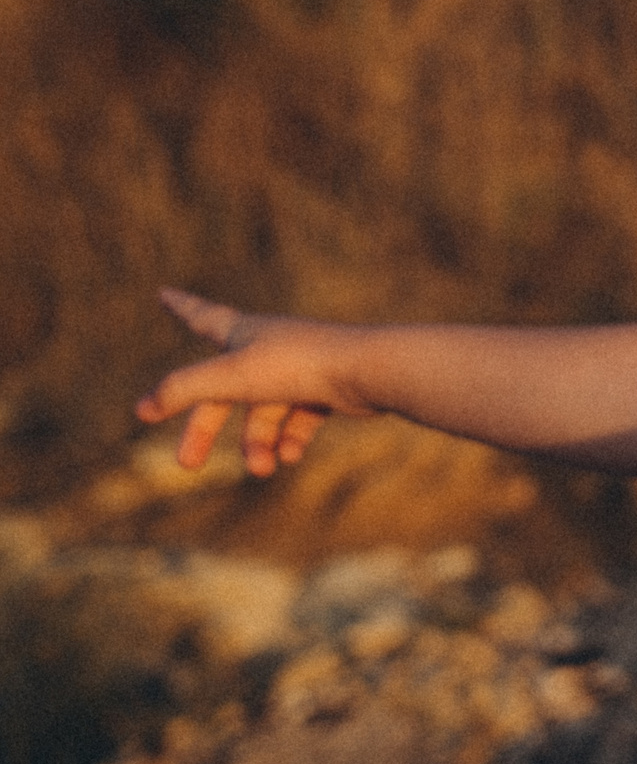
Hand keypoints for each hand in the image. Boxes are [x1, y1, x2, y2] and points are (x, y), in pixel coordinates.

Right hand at [137, 287, 378, 475]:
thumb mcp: (229, 378)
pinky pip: (298, 420)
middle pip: (223, 392)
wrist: (367, 371)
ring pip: (264, 414)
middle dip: (204, 430)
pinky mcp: (325, 389)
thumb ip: (183, 391)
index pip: (202, 316)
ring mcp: (297, 368)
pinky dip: (291, 441)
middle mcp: (268, 347)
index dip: (181, 307)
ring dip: (258, 445)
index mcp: (243, 333)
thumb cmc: (296, 365)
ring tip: (264, 470)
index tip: (164, 293)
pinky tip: (291, 457)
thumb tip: (142, 408)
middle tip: (187, 465)